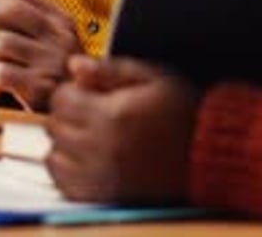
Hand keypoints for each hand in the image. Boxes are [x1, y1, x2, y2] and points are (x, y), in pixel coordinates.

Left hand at [47, 56, 197, 202]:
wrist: (207, 155)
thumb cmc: (182, 111)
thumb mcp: (152, 76)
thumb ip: (109, 68)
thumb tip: (74, 64)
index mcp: (113, 115)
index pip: (61, 99)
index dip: (72, 90)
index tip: (87, 90)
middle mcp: (101, 148)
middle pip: (55, 126)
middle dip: (67, 114)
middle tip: (89, 110)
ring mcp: (101, 176)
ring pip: (54, 156)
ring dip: (65, 142)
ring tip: (89, 134)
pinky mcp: (103, 196)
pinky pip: (64, 183)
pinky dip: (67, 169)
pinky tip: (87, 157)